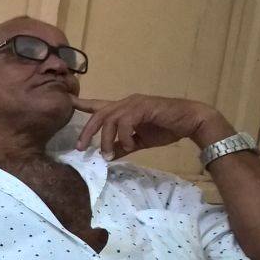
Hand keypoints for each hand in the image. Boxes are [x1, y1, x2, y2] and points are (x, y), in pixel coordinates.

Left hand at [72, 94, 234, 157]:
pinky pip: (125, 122)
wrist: (192, 122)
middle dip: (87, 131)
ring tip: (108, 154)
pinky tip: (129, 146)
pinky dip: (124, 137)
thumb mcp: (140, 141)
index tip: (68, 102)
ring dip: (106, 139)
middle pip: (99, 114)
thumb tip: (108, 156)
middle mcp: (127, 102)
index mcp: (125, 109)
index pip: (99, 105)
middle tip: (81, 148)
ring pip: (109, 120)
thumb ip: (123, 146)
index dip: (83, 104)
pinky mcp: (144, 108)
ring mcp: (135, 104)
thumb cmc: (167, 128)